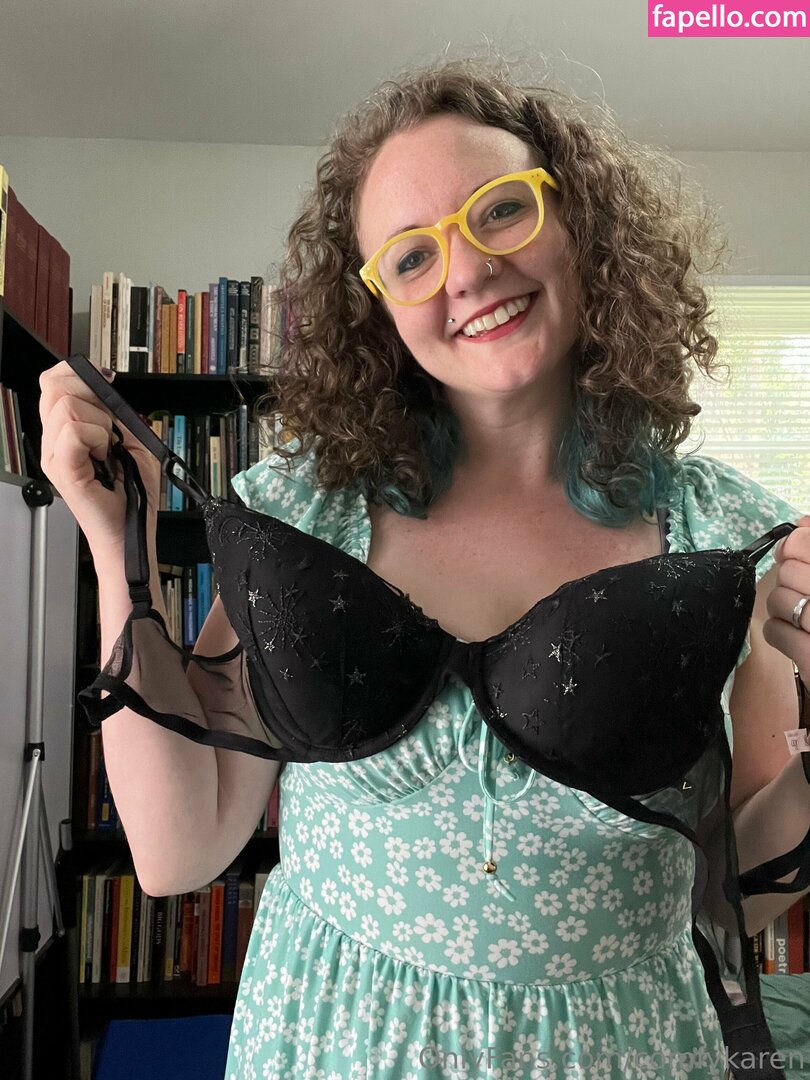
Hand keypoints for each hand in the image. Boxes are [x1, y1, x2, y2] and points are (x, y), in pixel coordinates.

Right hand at [38, 360, 161, 555]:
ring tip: (109, 449)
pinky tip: (105, 456)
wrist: (131, 532)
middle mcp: (53, 442)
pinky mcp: (64, 470)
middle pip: (54, 387)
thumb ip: (118, 415)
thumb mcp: (132, 443)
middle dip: (92, 396)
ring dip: (100, 423)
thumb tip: (108, 389)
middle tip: (110, 428)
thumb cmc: (131, 495)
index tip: (106, 381)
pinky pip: (73, 432)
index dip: (78, 373)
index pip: (53, 382)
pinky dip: (98, 438)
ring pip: (66, 406)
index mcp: (65, 433)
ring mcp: (55, 456)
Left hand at [766, 515, 809, 690]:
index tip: (795, 544)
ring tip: (803, 620)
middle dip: (790, 580)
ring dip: (783, 608)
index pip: (808, 544)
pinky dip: (777, 633)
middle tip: (804, 595)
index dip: (799, 542)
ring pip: (779, 599)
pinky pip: (774, 630)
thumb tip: (802, 522)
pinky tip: (794, 639)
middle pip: (792, 571)